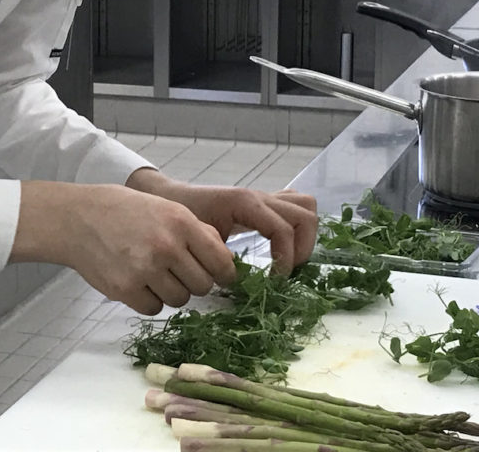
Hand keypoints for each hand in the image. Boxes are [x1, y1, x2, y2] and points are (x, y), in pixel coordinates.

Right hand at [13, 181, 237, 314]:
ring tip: (153, 273)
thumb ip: (197, 231)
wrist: (78, 218)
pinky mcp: (125, 289)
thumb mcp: (166, 208)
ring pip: (179, 300)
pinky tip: (137, 280)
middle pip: (202, 286)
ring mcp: (144, 269)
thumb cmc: (125, 211)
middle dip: (194, 282)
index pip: (220, 262)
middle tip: (177, 271)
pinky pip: (153, 308)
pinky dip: (149, 300)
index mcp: (181, 222)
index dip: (224, 274)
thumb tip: (225, 260)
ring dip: (171, 291)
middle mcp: (166, 246)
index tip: (219, 276)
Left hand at [126, 169, 317, 273]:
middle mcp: (260, 196)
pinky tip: (285, 246)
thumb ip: (222, 256)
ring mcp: (265, 197)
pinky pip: (295, 205)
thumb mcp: (201, 239)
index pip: (282, 229)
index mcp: (245, 203)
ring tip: (289, 260)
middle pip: (304, 216)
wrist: (172, 197)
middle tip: (284, 272)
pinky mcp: (265, 202)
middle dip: (302, 249)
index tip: (273, 280)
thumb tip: (241, 279)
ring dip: (305, 237)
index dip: (285, 258)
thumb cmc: (183, 216)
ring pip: (306, 207)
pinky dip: (298, 226)